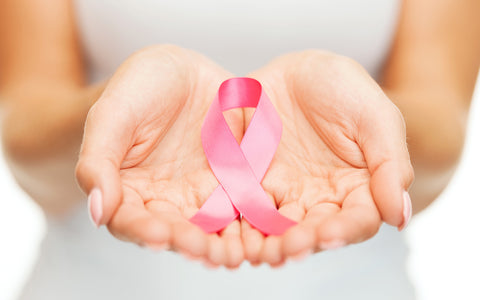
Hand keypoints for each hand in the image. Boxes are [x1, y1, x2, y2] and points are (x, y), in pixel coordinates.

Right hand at [75, 45, 244, 267]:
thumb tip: (97, 212)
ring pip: (211, 227)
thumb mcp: (113, 114)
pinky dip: (250, 220)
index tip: (158, 235)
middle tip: (202, 248)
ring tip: (234, 252)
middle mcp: (165, 200)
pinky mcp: (233, 183)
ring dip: (222, 242)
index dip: (142, 230)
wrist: (181, 71)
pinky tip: (261, 227)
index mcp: (128, 190)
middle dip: (188, 242)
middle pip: (174, 231)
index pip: (130, 220)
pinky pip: (243, 206)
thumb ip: (98, 161)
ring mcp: (201, 194)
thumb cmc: (138, 89)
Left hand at [242, 51, 413, 265]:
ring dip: (271, 242)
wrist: (297, 71)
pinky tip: (235, 234)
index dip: (345, 230)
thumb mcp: (375, 116)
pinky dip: (241, 224)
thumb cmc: (343, 89)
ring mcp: (286, 193)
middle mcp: (322, 198)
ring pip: (279, 227)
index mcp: (358, 187)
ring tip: (262, 251)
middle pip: (315, 231)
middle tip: (289, 248)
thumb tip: (399, 217)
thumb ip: (390, 164)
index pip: (358, 219)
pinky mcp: (253, 184)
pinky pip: (246, 207)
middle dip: (303, 242)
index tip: (330, 234)